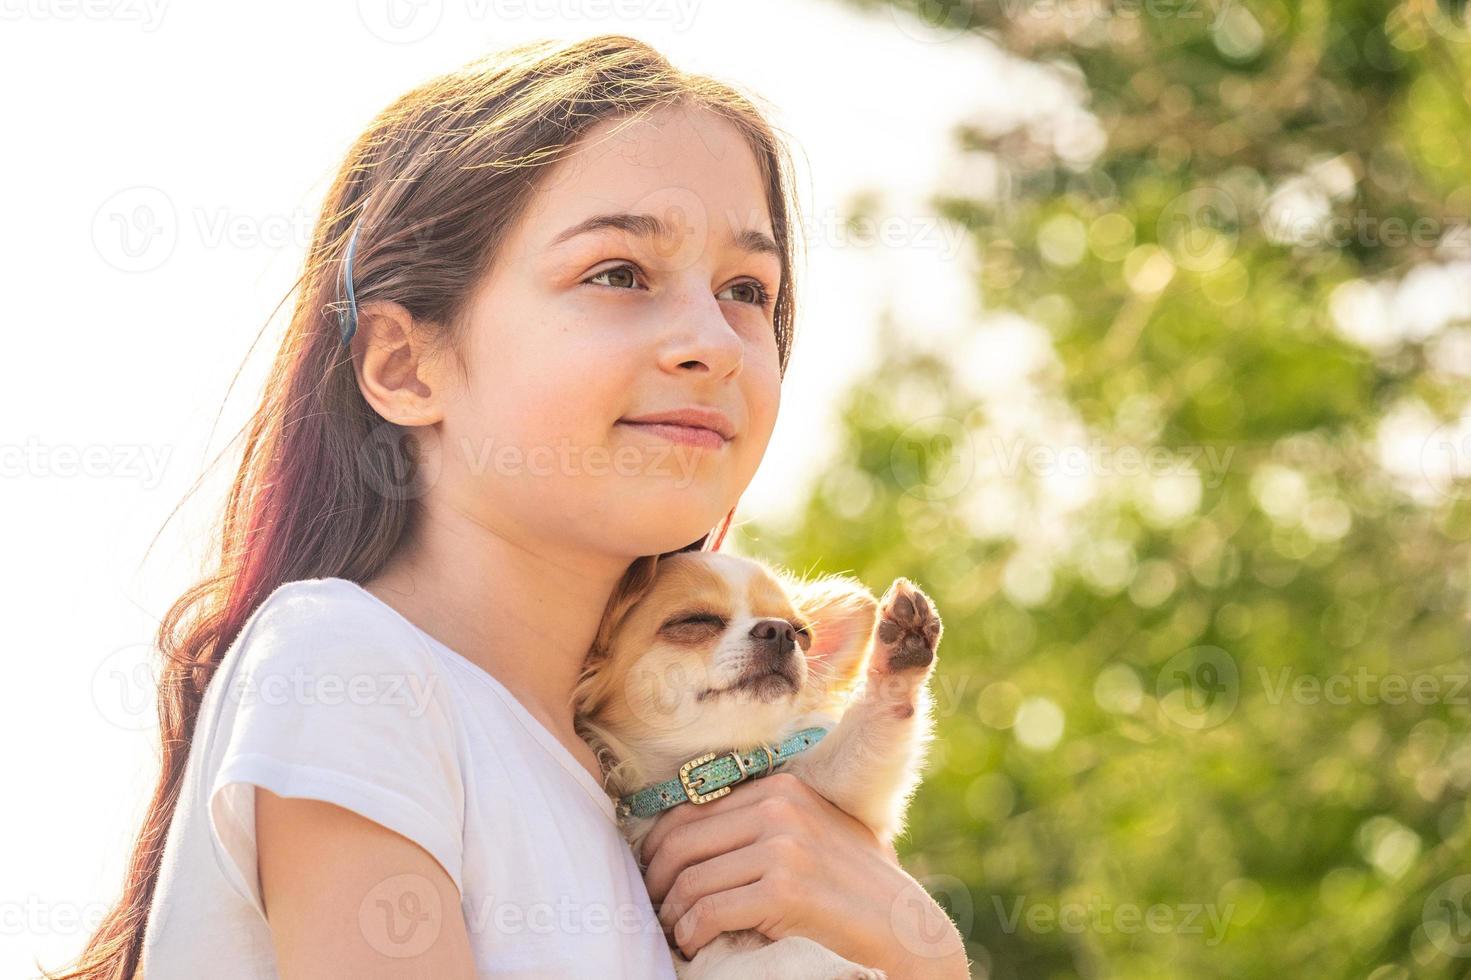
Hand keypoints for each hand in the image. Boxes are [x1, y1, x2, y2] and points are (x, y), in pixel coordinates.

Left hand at [639, 772, 969, 977]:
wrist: (904, 928)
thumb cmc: (851, 886)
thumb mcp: (809, 833)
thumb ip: (761, 824)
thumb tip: (684, 836)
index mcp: (781, 787)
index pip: (690, 811)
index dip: (658, 847)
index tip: (652, 874)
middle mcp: (780, 808)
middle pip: (682, 843)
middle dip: (658, 881)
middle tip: (653, 908)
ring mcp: (783, 847)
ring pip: (692, 880)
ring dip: (672, 913)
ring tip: (674, 931)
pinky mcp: (784, 890)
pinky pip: (710, 911)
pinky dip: (691, 931)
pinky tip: (693, 942)